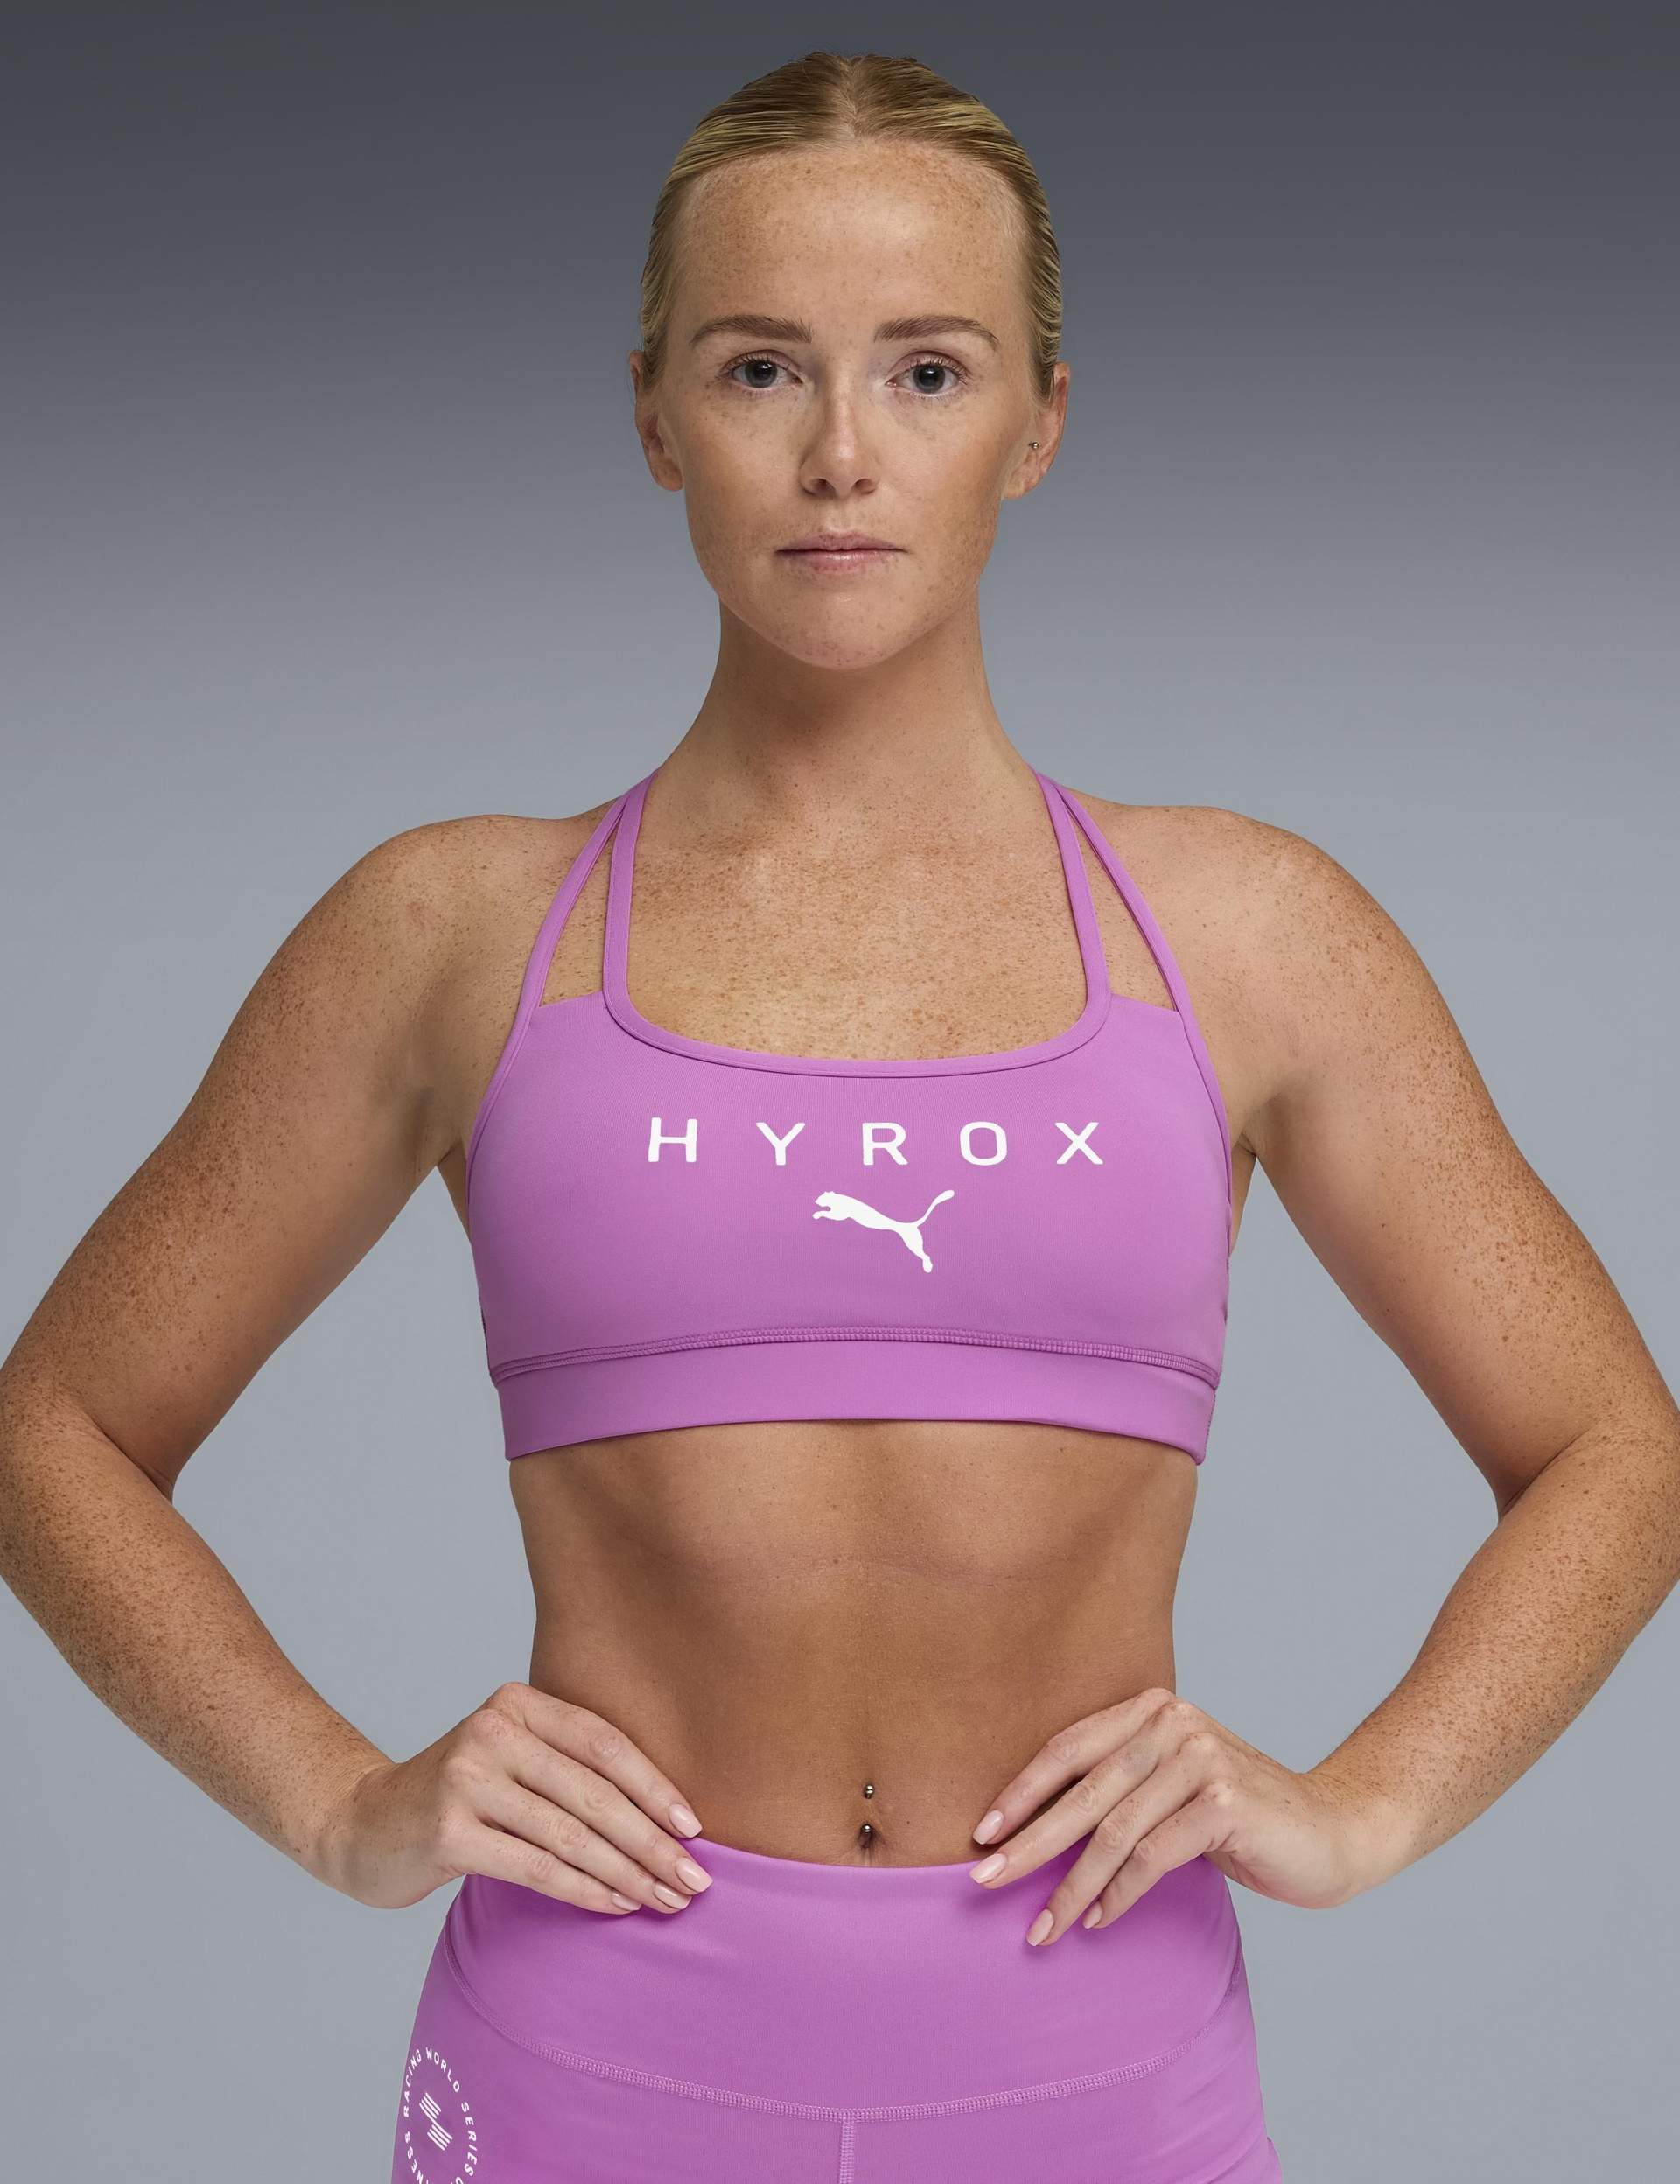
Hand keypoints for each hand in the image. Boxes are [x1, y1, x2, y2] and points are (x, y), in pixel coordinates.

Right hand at [306, 1681, 711, 1916]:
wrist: (363, 1827)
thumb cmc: (460, 1799)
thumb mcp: (512, 1762)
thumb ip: (570, 1769)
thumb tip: (668, 1814)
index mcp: (517, 1704)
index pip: (604, 1743)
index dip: (655, 1786)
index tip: (696, 1827)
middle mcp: (492, 1732)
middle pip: (594, 1792)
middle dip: (652, 1841)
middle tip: (696, 1880)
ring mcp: (467, 1780)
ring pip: (571, 1834)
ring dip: (629, 1872)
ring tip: (667, 1900)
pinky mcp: (449, 1832)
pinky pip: (537, 1867)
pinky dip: (585, 1889)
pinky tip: (618, 1904)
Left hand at [966, 1687, 1398, 1946]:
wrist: (1333, 1832)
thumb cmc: (1240, 1820)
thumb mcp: (1172, 1789)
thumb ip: (1121, 1789)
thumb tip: (1032, 1832)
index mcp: (1153, 1709)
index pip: (1068, 1748)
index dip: (1021, 1792)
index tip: (981, 1834)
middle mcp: (1173, 1723)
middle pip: (1082, 1791)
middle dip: (1028, 1843)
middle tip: (984, 1882)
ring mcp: (1200, 1760)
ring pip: (1113, 1832)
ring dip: (1070, 1886)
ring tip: (1041, 1929)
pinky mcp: (1223, 1804)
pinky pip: (1151, 1857)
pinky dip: (1118, 1895)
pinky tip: (1097, 1922)